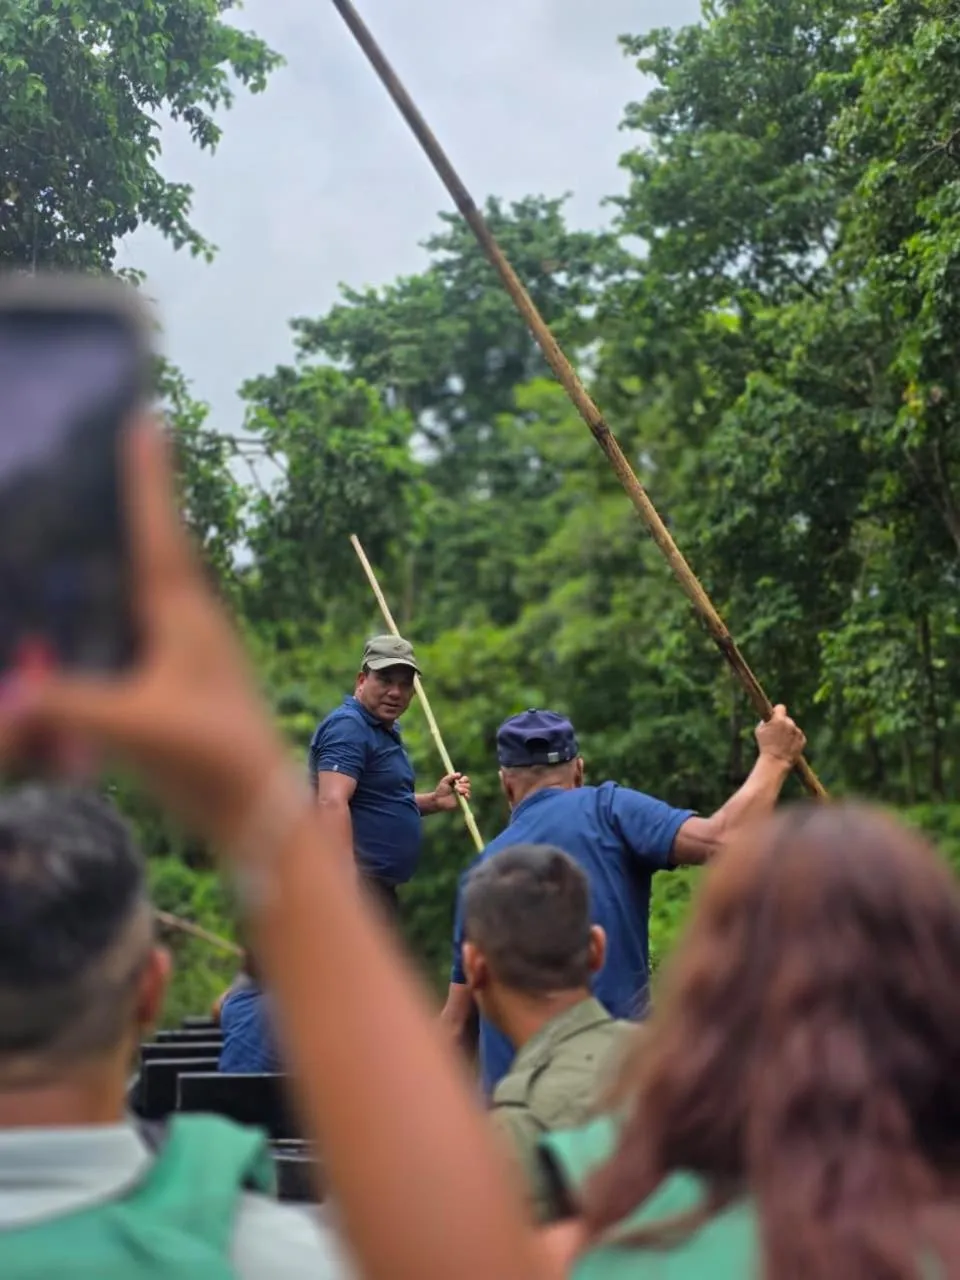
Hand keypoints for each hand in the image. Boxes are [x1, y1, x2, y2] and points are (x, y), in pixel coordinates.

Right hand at [0, 419, 288, 850]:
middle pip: (159, 550)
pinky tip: (106, 622)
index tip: (148, 419)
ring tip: (101, 533)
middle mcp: (193, 622)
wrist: (262, 810)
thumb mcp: (130, 725)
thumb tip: (3, 699)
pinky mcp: (190, 683)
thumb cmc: (208, 757)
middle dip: (138, 506)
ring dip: (132, 559)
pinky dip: (126, 611)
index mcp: (183, 614)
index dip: (148, 477)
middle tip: (121, 457)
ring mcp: (196, 652)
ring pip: (158, 590)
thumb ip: (61, 705)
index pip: (157, 531)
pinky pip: (152, 628)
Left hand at [432, 772, 470, 811]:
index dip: (464, 779)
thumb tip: (459, 774)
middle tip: (456, 787)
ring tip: (457, 791)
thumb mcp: (444, 781)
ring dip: (464, 789)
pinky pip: (468, 798)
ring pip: (468, 791)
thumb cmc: (440, 790)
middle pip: (468, 785)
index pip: (465, 779)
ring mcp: (462, 795)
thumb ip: (451, 776)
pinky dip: (467, 795)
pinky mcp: (462, 801)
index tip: (460, 781)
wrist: (438, 800)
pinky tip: (464, 795)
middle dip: (463, 785)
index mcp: (458, 783)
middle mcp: (461, 788)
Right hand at [755, 704, 805, 766]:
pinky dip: (794, 740)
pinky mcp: (803, 740)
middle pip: (787, 719)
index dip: (777, 711)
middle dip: (783, 724)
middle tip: (777, 733)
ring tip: (781, 743)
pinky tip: (787, 746)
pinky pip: (798, 736)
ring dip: (788, 732)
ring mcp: (797, 732)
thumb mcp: (759, 730)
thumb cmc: (765, 746)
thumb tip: (769, 718)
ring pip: (793, 728)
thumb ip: (765, 721)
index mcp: (779, 720)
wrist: (775, 761)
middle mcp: (790, 724)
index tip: (775, 715)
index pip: (781, 707)